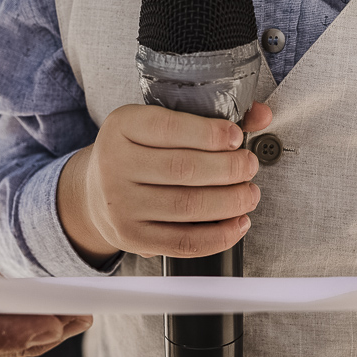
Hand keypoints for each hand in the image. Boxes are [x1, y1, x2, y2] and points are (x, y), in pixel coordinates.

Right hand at [58, 103, 271, 262]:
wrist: (95, 192)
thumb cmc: (138, 152)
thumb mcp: (160, 123)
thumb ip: (211, 118)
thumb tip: (261, 114)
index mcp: (122, 126)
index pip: (170, 127)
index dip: (209, 133)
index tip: (236, 137)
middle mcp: (114, 164)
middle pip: (184, 169)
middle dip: (229, 169)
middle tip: (249, 166)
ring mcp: (121, 204)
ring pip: (187, 206)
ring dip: (230, 202)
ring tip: (249, 194)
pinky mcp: (132, 237)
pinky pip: (183, 242)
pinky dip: (218, 236)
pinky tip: (236, 223)